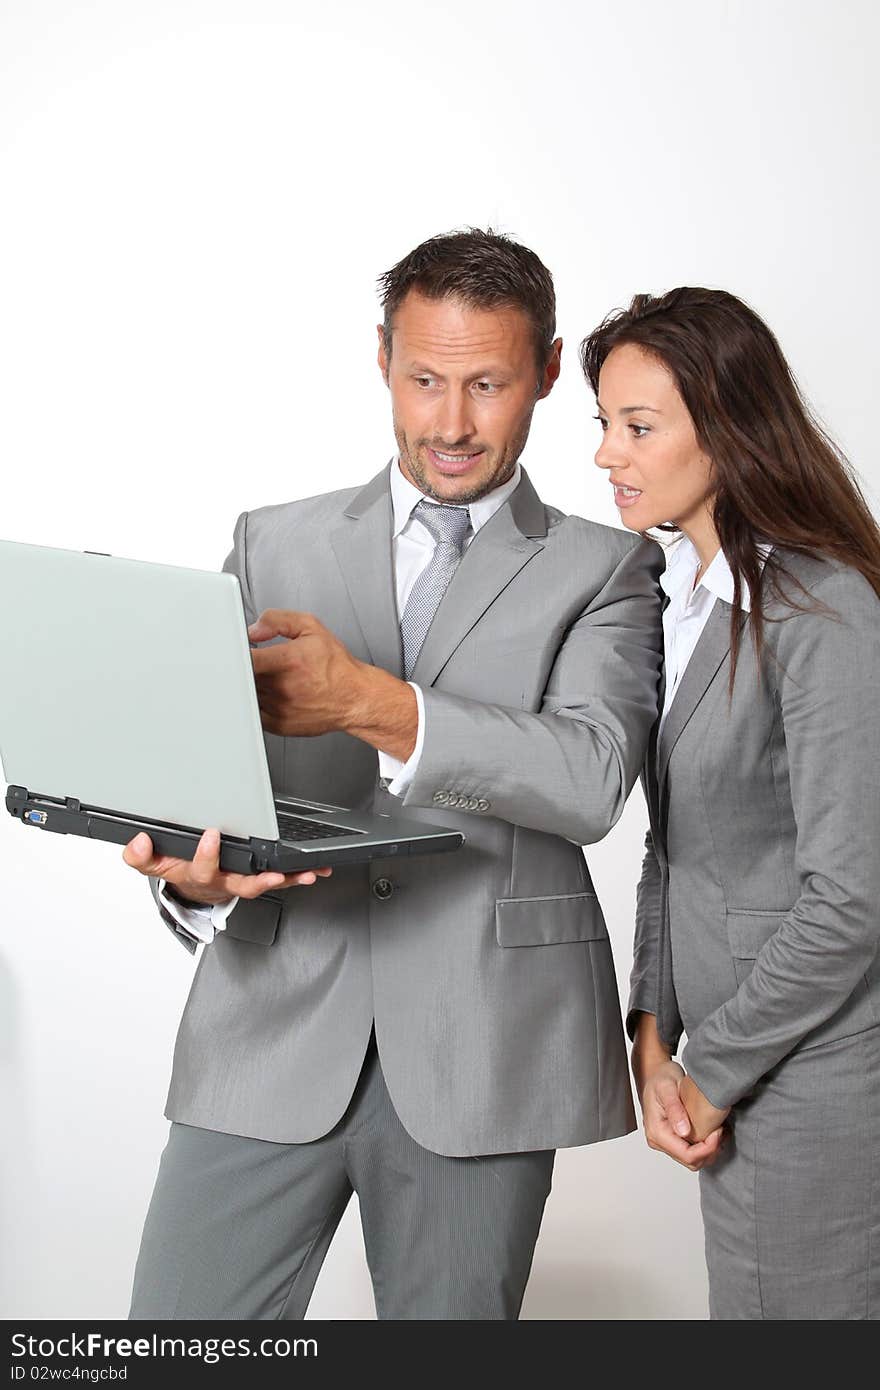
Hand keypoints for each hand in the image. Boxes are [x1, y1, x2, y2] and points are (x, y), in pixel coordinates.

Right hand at [122, 827, 331, 904]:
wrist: (192, 889)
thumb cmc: (178, 868)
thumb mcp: (154, 863)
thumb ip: (141, 855)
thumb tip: (137, 843)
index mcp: (197, 876)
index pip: (200, 870)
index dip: (206, 855)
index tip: (211, 835)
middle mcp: (223, 882)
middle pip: (240, 884)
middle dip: (256, 880)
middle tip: (270, 874)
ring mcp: (242, 882)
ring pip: (265, 884)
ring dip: (286, 880)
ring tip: (304, 874)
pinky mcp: (258, 879)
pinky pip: (279, 878)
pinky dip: (297, 875)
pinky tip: (314, 869)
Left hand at [249, 610, 369, 737]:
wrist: (354, 697)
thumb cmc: (336, 667)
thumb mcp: (312, 628)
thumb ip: (278, 620)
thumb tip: (254, 629)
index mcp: (288, 661)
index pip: (245, 658)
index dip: (236, 652)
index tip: (238, 650)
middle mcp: (282, 687)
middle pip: (242, 677)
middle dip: (244, 668)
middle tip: (258, 662)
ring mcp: (279, 708)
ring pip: (246, 695)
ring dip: (250, 686)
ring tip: (271, 678)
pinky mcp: (278, 725)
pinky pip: (254, 713)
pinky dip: (256, 703)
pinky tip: (272, 694)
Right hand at [640, 1060, 724, 1171]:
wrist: (655, 1074)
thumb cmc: (660, 1078)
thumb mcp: (667, 1088)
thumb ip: (675, 1109)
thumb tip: (683, 1131)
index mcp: (657, 1132)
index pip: (686, 1155)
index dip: (706, 1148)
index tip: (718, 1131)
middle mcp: (659, 1141)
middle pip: (691, 1162)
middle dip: (710, 1150)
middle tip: (721, 1130)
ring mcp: (667, 1142)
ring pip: (693, 1160)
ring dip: (710, 1150)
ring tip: (720, 1130)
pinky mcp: (674, 1140)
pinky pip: (692, 1152)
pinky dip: (706, 1146)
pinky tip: (714, 1131)